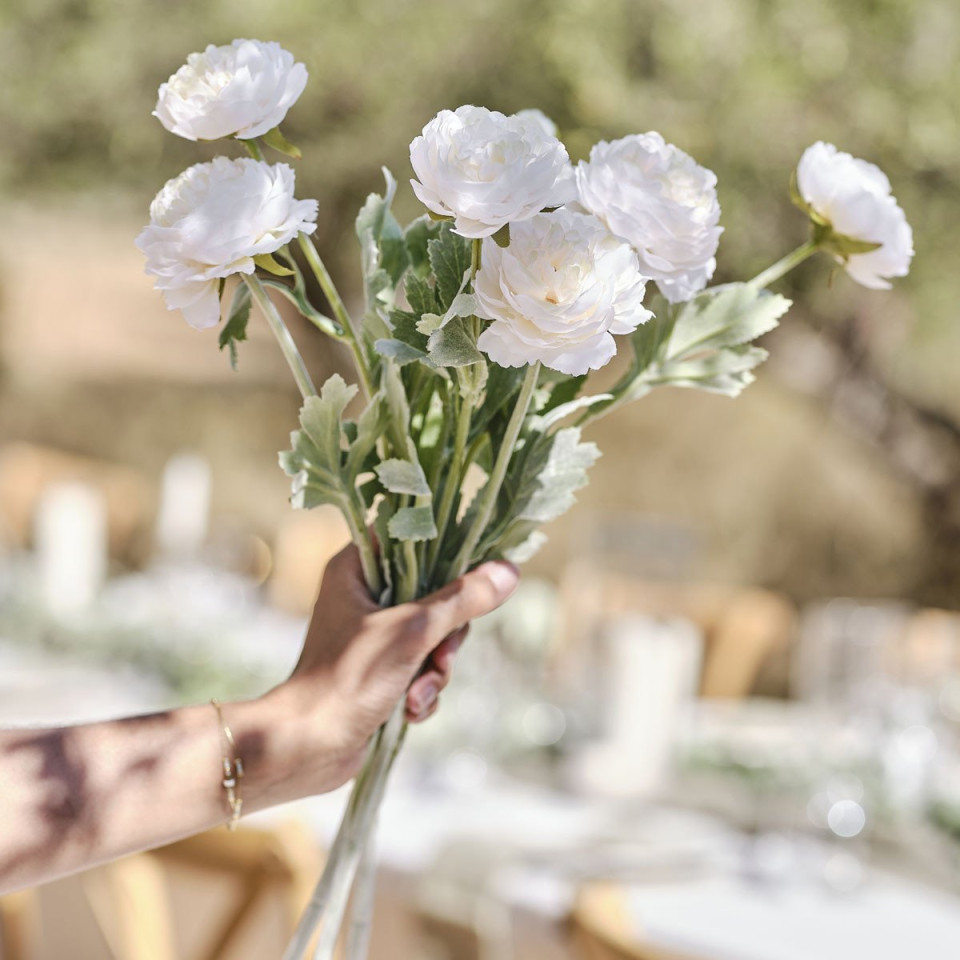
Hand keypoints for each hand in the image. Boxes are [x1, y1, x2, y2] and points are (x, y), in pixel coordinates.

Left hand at [270, 544, 518, 794]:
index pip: (411, 541)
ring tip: (417, 692)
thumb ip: (462, 600)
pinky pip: (421, 667)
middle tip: (440, 655)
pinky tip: (411, 709)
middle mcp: (363, 596)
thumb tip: (509, 571)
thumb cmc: (349, 677)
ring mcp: (372, 635)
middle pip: (434, 594)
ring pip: (433, 636)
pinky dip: (423, 689)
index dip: (445, 555)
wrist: (308, 746)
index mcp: (356, 569)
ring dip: (435, 669)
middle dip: (445, 636)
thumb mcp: (413, 632)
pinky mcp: (379, 670)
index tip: (471, 576)